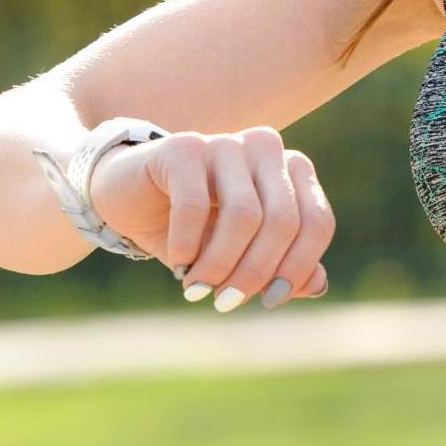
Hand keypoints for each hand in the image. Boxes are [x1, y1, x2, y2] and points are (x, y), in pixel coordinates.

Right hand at [88, 125, 330, 310]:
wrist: (127, 198)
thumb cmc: (192, 230)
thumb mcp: (239, 255)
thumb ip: (282, 267)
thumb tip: (317, 286)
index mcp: (292, 170)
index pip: (316, 221)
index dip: (298, 267)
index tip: (270, 302)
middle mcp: (266, 149)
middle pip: (283, 221)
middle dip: (256, 272)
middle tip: (226, 302)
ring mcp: (226, 142)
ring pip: (244, 215)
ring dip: (220, 264)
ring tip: (198, 289)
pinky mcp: (184, 146)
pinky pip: (195, 205)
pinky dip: (187, 246)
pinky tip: (178, 265)